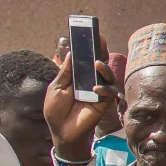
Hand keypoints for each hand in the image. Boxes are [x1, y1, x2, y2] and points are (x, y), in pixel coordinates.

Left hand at [44, 29, 115, 162]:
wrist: (61, 131)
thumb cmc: (56, 110)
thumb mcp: (56, 87)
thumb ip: (65, 72)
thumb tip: (70, 53)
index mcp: (77, 76)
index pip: (85, 59)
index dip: (89, 47)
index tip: (91, 35)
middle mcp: (90, 81)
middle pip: (99, 63)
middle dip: (100, 51)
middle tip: (101, 40)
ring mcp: (98, 91)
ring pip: (107, 75)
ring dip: (104, 68)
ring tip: (97, 63)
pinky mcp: (104, 102)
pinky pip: (109, 91)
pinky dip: (104, 88)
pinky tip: (95, 88)